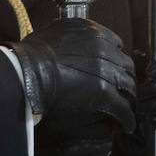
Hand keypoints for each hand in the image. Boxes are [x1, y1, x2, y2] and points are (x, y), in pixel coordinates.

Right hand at [11, 19, 136, 155]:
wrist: (27, 72)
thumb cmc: (32, 55)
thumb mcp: (55, 32)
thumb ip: (71, 36)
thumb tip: (71, 40)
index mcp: (93, 32)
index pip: (118, 46)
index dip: (116, 60)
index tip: (115, 68)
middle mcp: (105, 48)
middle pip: (126, 66)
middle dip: (125, 79)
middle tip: (123, 90)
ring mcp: (106, 71)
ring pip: (128, 87)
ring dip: (128, 99)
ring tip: (127, 109)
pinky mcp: (105, 94)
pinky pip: (123, 108)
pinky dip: (127, 118)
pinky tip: (126, 124)